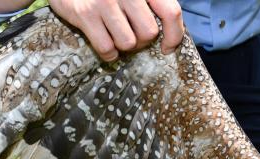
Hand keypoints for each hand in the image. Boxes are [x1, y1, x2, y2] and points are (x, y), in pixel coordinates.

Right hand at [48, 0, 183, 61]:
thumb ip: (151, 4)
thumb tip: (170, 34)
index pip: (170, 12)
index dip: (174, 35)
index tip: (167, 47)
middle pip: (149, 33)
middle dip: (141, 42)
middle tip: (131, 36)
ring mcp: (104, 1)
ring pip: (128, 43)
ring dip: (122, 46)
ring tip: (115, 35)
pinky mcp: (85, 13)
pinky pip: (106, 48)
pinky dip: (107, 52)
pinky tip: (103, 41)